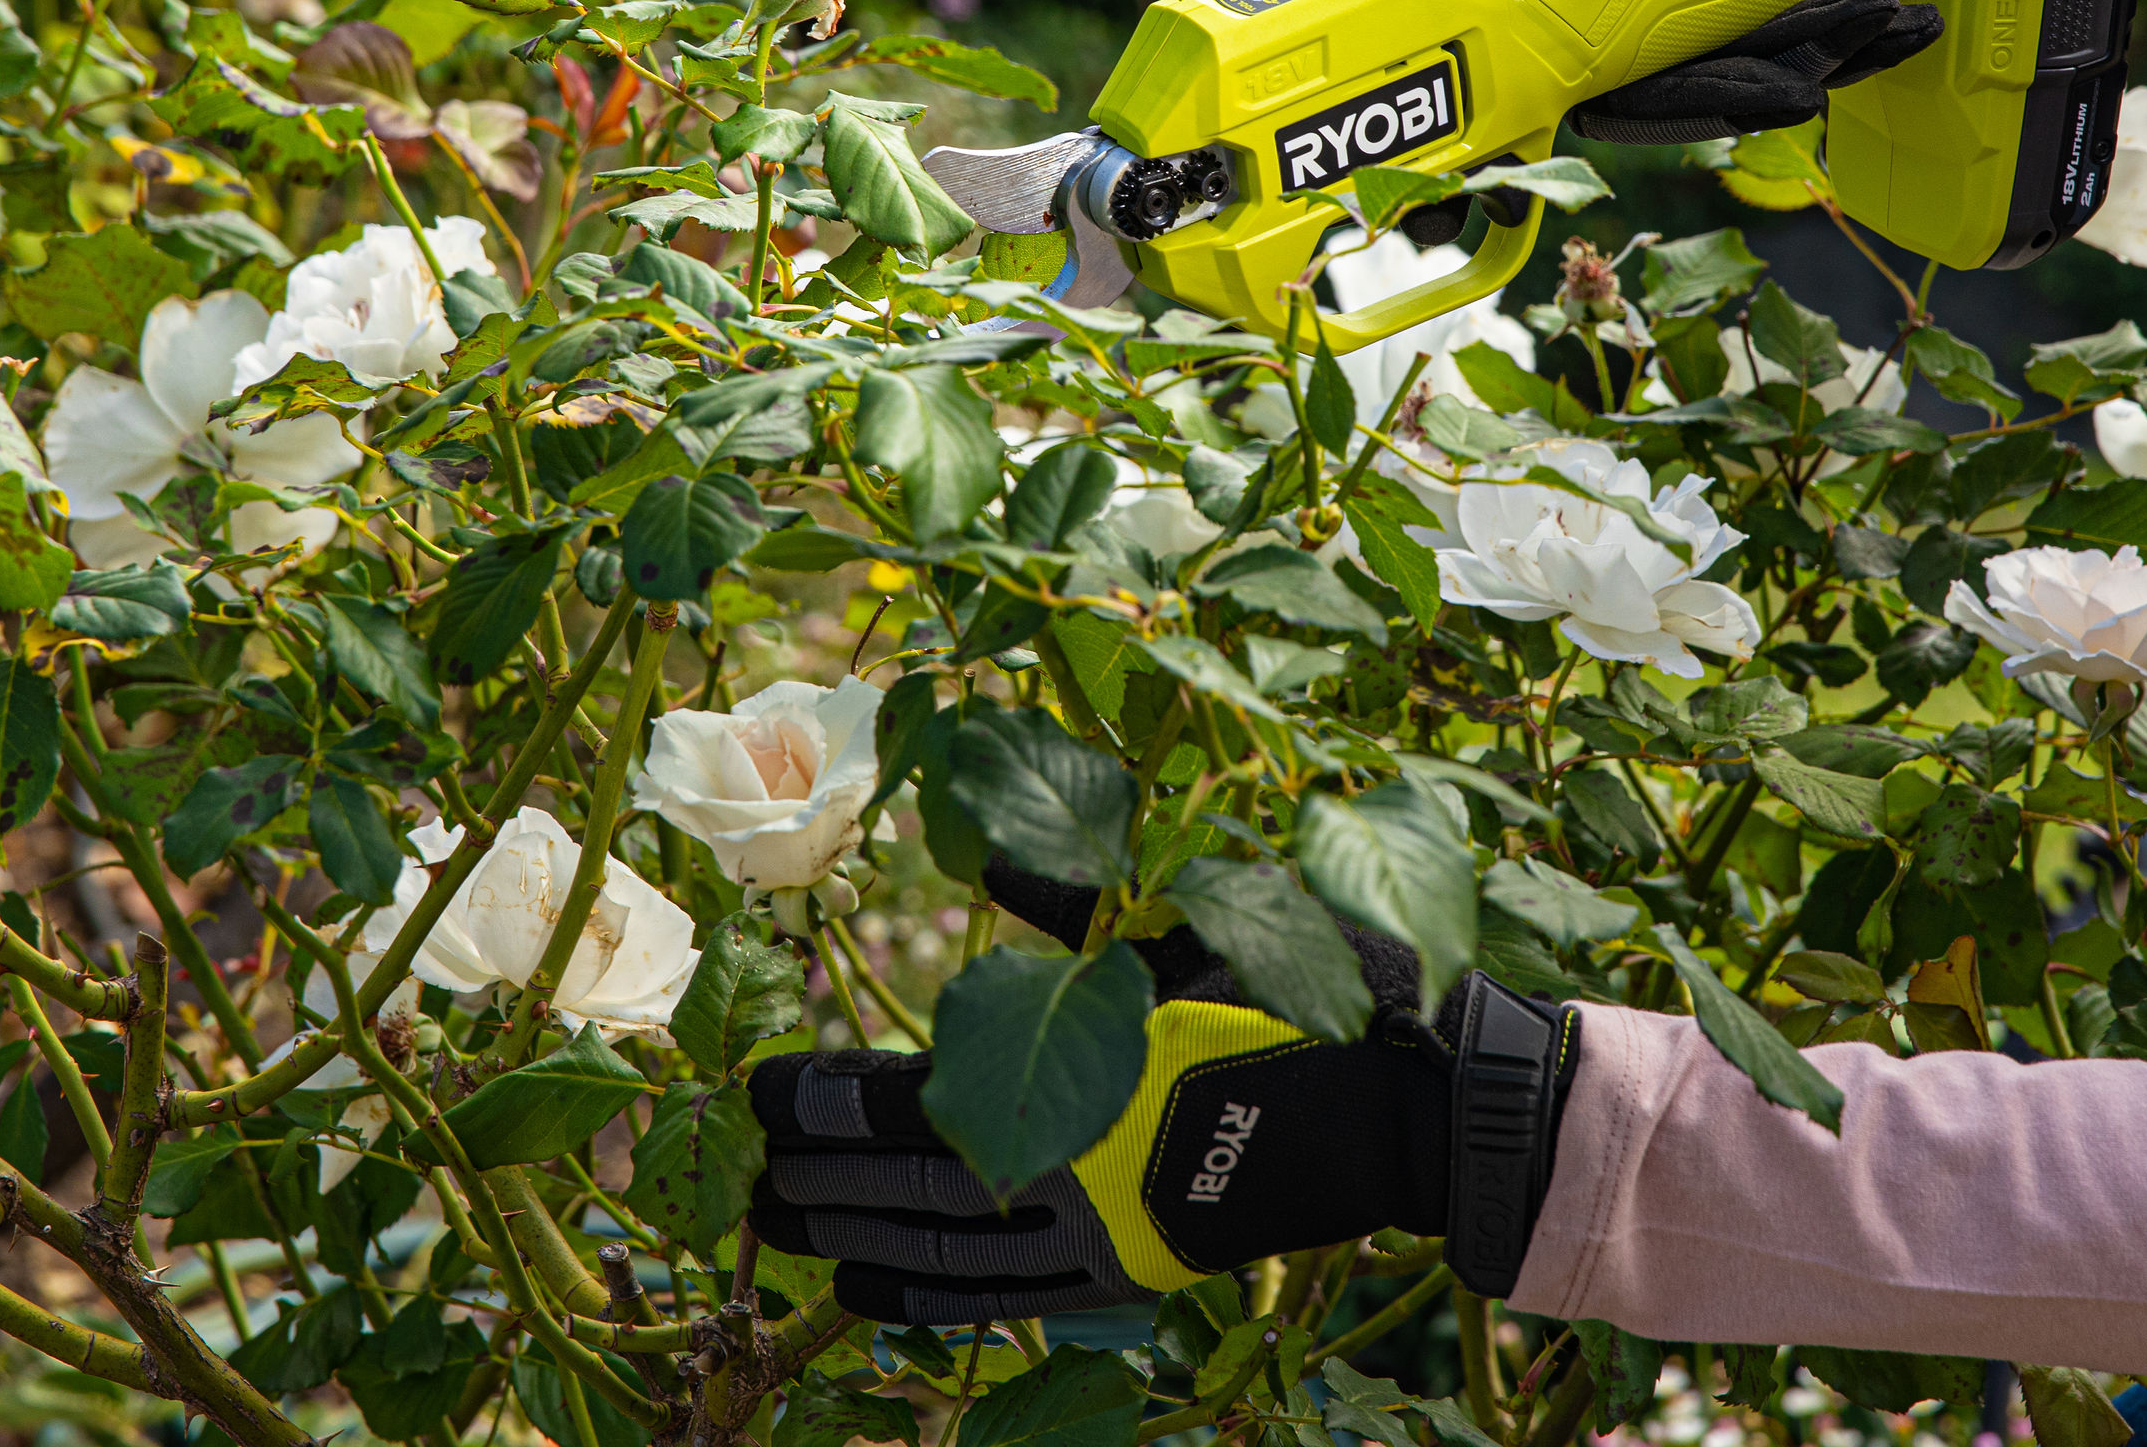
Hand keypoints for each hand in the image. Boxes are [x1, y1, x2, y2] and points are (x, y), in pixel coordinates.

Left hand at [748, 862, 1576, 1324]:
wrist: (1405, 1114)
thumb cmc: (1303, 1001)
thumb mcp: (1188, 925)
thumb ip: (1068, 902)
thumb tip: (975, 844)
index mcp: (1074, 1076)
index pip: (907, 1101)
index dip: (822, 1102)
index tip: (755, 1091)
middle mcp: (1070, 1171)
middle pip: (906, 1184)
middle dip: (816, 1174)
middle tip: (741, 1166)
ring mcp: (1097, 1235)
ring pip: (941, 1252)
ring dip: (851, 1238)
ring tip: (779, 1227)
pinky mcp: (1126, 1271)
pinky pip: (999, 1301)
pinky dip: (924, 1299)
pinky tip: (866, 1291)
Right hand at [1444, 0, 1939, 146]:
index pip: (1514, 32)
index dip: (1544, 95)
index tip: (1617, 119)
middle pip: (1624, 82)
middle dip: (1727, 89)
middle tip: (1819, 64)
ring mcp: (1655, 1)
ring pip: (1703, 81)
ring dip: (1800, 71)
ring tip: (1890, 27)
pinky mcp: (1723, 8)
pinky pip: (1763, 57)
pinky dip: (1834, 52)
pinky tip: (1899, 31)